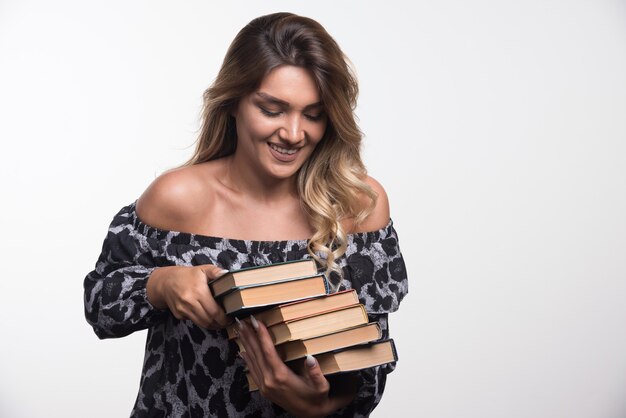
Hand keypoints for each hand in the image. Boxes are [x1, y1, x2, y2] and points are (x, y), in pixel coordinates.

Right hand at [146, 264, 231, 328]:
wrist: (166, 282)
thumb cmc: (188, 275)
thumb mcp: (203, 269)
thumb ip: (216, 272)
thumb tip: (228, 274)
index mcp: (198, 291)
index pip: (214, 311)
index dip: (223, 318)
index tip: (230, 318)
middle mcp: (189, 302)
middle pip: (208, 320)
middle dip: (219, 323)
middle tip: (226, 322)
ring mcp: (183, 309)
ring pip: (201, 323)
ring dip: (211, 325)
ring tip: (219, 322)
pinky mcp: (179, 314)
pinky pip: (193, 321)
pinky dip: (201, 321)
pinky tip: (206, 316)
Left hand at [237, 317, 357, 417]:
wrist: (311, 414)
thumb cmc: (317, 397)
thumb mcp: (321, 386)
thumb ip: (316, 373)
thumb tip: (310, 358)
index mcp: (281, 377)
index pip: (268, 352)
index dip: (261, 336)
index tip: (256, 321)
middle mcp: (269, 381)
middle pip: (256, 354)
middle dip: (249, 336)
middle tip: (242, 321)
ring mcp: (265, 386)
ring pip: (252, 361)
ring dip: (246, 344)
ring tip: (240, 330)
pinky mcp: (264, 389)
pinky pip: (252, 371)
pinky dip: (247, 359)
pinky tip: (242, 351)